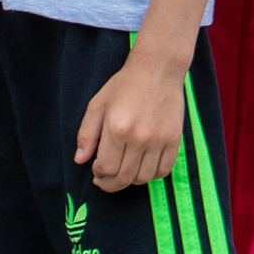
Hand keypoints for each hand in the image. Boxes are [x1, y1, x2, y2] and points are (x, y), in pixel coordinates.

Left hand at [75, 44, 186, 191]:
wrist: (157, 69)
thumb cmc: (124, 85)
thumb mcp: (98, 104)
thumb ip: (87, 134)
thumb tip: (80, 160)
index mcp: (117, 129)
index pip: (106, 168)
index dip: (99, 174)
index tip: (97, 170)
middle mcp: (139, 138)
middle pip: (124, 178)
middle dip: (111, 184)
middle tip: (106, 180)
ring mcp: (158, 140)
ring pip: (143, 178)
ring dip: (131, 180)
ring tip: (124, 171)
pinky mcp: (174, 140)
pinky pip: (163, 170)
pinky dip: (152, 175)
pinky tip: (143, 167)